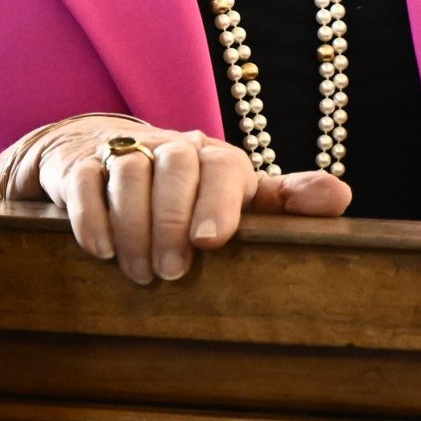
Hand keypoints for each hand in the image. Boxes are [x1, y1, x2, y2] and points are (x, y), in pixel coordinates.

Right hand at [31, 115, 350, 284]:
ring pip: (130, 172)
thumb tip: (341, 195)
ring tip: (140, 273)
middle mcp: (171, 146)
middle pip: (175, 166)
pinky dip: (91, 215)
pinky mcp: (79, 163)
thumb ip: (282, 201)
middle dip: (171, 220)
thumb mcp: (234, 197)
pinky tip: (100, 250)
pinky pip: (84, 180)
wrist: (98, 154)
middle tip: (172, 274)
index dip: (219, 201)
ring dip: (134, 226)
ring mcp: (122, 151)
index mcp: (215, 157)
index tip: (211, 243)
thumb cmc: (183, 192)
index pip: (224, 165)